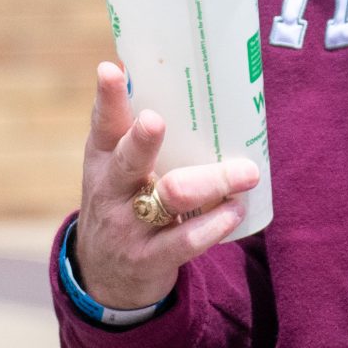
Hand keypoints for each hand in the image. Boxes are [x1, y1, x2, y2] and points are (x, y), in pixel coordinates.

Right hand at [72, 63, 257, 310]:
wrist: (105, 277)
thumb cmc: (122, 204)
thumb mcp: (113, 170)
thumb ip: (131, 133)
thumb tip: (157, 72)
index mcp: (102, 159)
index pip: (104, 124)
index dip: (107, 98)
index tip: (111, 70)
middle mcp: (111, 190)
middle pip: (128, 159)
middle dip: (143, 139)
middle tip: (156, 120)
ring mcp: (128, 226)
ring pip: (170, 196)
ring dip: (211, 181)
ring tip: (245, 173)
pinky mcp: (149, 259)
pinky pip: (187, 240)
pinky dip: (216, 224)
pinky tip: (234, 210)